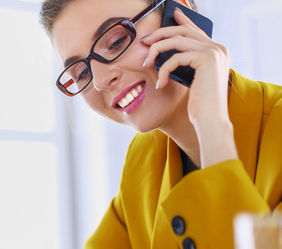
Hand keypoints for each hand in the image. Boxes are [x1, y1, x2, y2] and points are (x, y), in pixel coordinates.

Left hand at [141, 7, 235, 166]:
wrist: (210, 118)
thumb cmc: (200, 103)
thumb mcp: (192, 78)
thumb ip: (187, 62)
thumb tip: (169, 49)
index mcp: (218, 51)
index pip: (196, 31)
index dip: (183, 21)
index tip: (171, 14)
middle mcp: (218, 48)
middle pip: (184, 31)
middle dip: (161, 34)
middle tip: (145, 41)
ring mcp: (214, 51)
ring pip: (176, 40)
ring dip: (156, 51)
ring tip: (146, 63)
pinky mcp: (206, 58)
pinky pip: (175, 57)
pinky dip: (164, 70)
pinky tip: (160, 84)